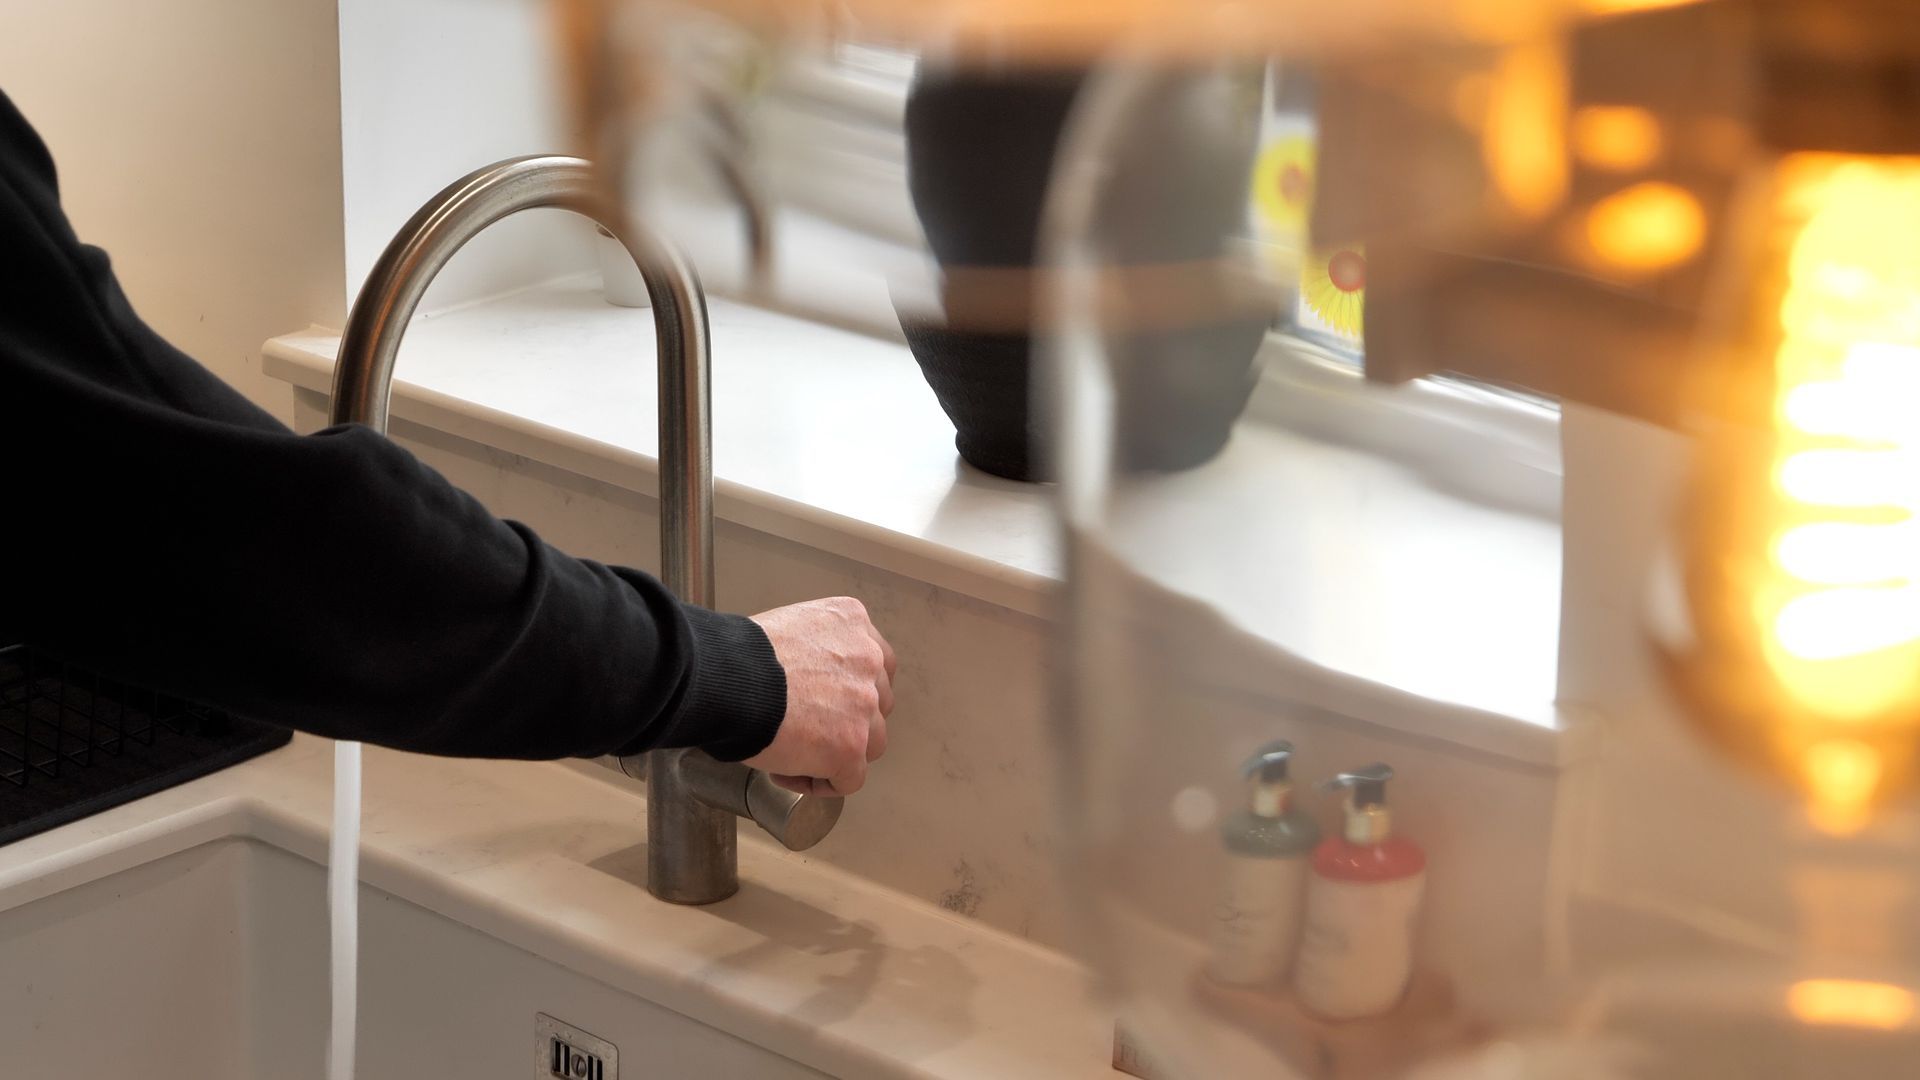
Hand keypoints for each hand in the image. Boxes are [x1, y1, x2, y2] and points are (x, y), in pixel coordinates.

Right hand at [743, 597, 894, 795]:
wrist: (726, 680)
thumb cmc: (737, 657)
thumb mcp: (787, 628)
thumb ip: (814, 649)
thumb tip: (810, 682)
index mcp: (852, 622)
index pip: (873, 664)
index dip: (849, 690)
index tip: (822, 703)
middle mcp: (868, 660)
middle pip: (876, 704)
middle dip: (847, 720)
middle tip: (806, 729)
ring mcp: (865, 704)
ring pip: (870, 743)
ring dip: (838, 753)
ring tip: (796, 754)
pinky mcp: (852, 745)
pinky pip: (849, 779)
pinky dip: (821, 783)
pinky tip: (788, 772)